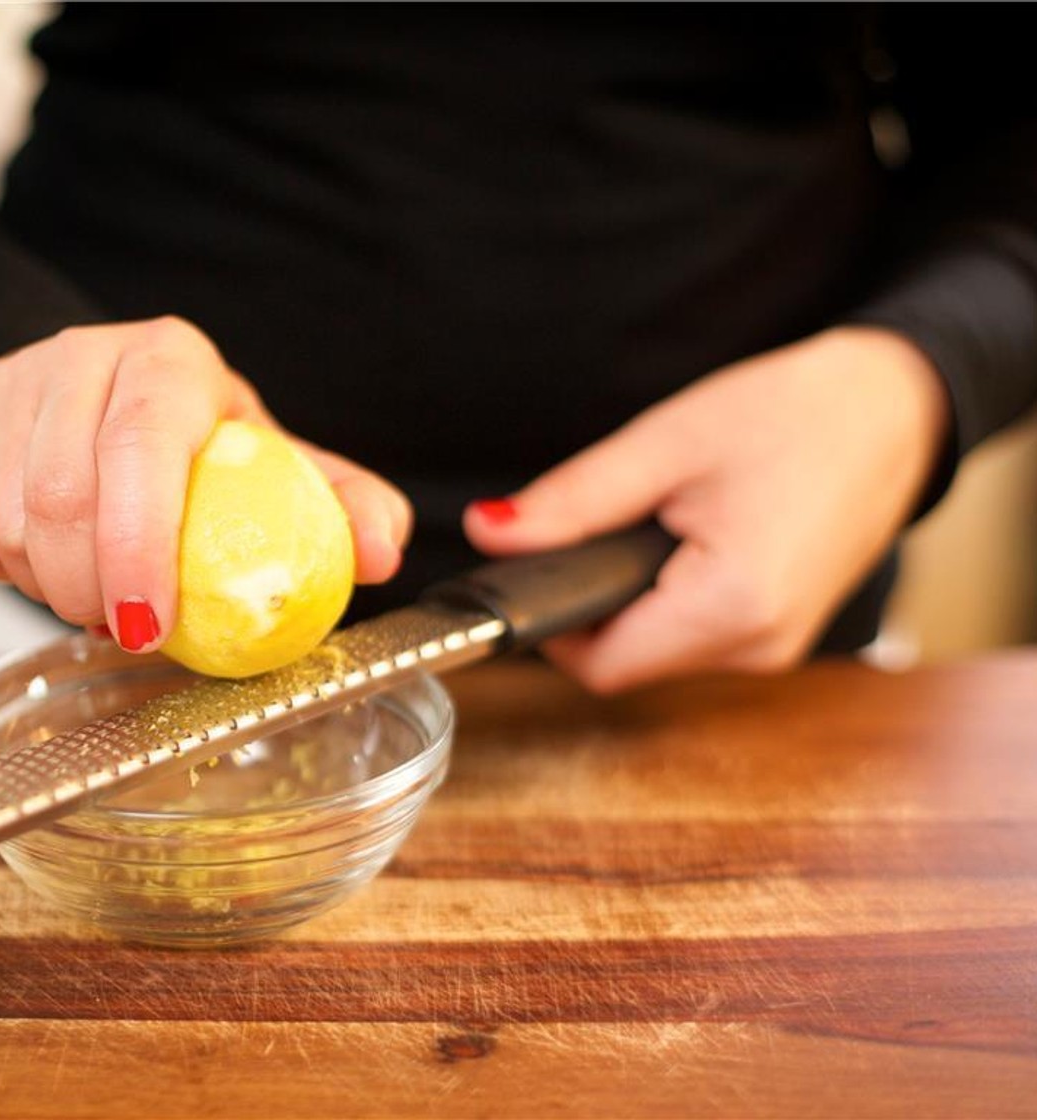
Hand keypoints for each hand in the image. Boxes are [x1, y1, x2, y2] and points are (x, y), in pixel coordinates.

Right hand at [0, 317, 410, 648]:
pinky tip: (45, 561)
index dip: (139, 547)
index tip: (149, 628)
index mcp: (170, 360)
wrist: (92, 391)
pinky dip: (3, 571)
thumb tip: (385, 552)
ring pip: (7, 520)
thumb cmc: (195, 444)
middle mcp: (82, 353)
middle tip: (125, 628)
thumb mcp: (270, 463)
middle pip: (62, 495)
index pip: (142, 448)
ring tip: (95, 591)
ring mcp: (6, 379)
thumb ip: (337, 502)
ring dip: (50, 586)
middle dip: (91, 591)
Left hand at [463, 327, 950, 691]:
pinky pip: (692, 636)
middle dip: (592, 603)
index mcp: (732, 606)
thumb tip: (489, 535)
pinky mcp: (776, 634)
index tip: (532, 569)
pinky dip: (666, 597)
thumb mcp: (666, 445)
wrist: (898, 409)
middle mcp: (758, 648)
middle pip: (624, 661)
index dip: (550, 625)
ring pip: (655, 651)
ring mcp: (773, 649)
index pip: (598, 665)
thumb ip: (571, 502)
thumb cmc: (799, 413)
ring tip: (657, 520)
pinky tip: (684, 539)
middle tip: (600, 523)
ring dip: (630, 597)